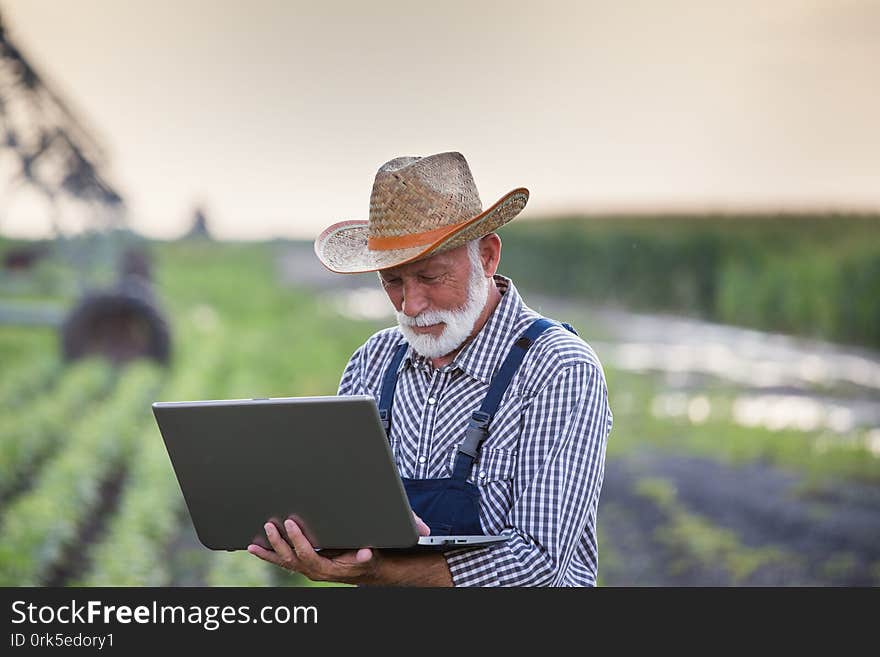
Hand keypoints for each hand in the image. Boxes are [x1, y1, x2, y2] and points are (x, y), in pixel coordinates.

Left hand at [246, 511, 431, 584]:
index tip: (291, 524)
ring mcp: (310, 568)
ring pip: (285, 563)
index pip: (310, 556)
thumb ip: (375, 548)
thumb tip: (366, 551)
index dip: (298, 541)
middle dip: (280, 542)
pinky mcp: (305, 563)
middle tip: (272, 524)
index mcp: (333, 567)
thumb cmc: (373, 556)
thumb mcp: (378, 549)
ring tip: (255, 540)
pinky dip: (269, 553)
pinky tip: (255, 545)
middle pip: (293, 560)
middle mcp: (318, 570)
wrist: (371, 569)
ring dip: (270, 551)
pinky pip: (284, 561)